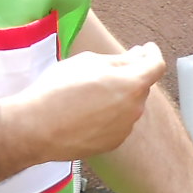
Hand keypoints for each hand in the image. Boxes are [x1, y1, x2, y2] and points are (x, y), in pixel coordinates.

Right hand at [3, 42, 166, 162]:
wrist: (36, 128)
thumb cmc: (59, 89)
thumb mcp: (87, 62)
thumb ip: (119, 60)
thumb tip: (137, 56)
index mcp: (132, 84)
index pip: (156, 65)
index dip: (152, 54)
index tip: (146, 49)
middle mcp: (134, 108)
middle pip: (140, 86)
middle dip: (131, 75)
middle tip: (109, 69)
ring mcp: (124, 129)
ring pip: (128, 106)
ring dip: (118, 96)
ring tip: (89, 93)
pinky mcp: (111, 143)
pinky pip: (117, 123)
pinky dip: (109, 115)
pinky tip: (86, 112)